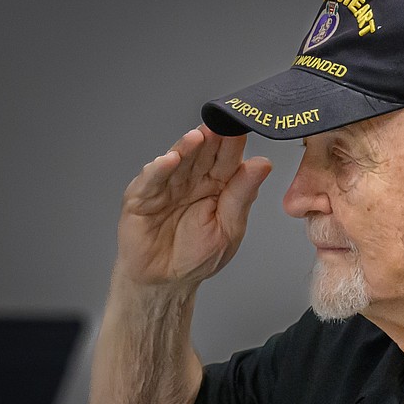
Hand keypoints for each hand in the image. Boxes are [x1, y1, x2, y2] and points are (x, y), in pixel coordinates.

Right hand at [116, 125, 272, 288]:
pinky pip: (151, 181)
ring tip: (198, 136)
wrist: (166, 281)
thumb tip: (263, 164)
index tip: (246, 125)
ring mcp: (166, 186)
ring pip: (178, 161)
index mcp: (218, 185)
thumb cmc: (198, 255)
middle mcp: (191, 180)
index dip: (235, 143)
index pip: (228, 159)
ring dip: (187, 148)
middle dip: (213, 138)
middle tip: (223, 122)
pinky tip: (170, 160)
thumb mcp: (229, 227)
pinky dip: (159, 170)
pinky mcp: (141, 198)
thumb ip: (242, 195)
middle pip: (203, 154)